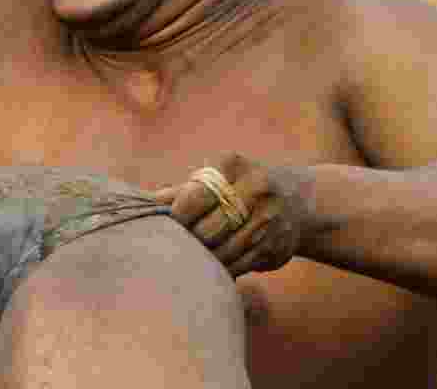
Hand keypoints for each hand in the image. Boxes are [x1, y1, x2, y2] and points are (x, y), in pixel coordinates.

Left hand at [152, 153, 307, 276]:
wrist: (297, 201)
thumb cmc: (238, 188)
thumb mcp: (214, 179)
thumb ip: (179, 191)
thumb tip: (139, 203)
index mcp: (232, 166)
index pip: (194, 196)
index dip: (176, 218)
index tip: (168, 227)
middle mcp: (256, 187)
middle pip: (207, 229)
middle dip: (189, 242)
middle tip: (175, 249)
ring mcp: (270, 218)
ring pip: (223, 252)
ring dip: (203, 261)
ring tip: (191, 261)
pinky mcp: (277, 246)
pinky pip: (239, 266)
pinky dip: (222, 271)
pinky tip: (213, 269)